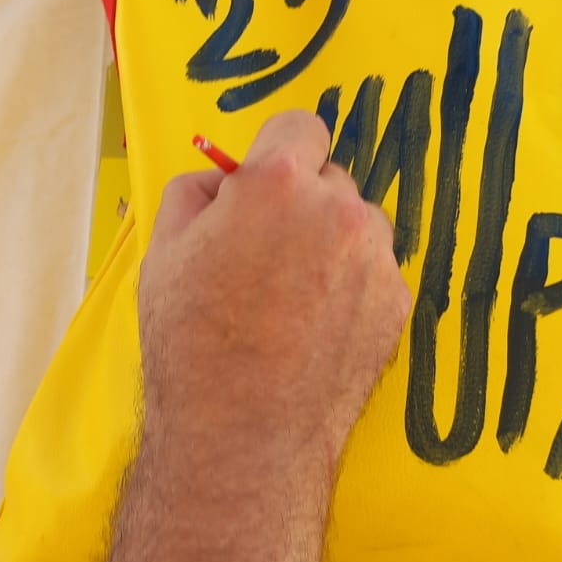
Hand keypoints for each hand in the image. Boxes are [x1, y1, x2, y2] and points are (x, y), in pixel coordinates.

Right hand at [138, 111, 411, 490]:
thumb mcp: (163, 252)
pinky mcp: (397, 305)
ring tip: (291, 302)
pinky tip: (315, 331)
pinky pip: (376, 275)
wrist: (243, 435)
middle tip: (266, 255)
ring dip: (333, 246)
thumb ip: (195, 192)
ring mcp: (376, 259)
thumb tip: (222, 179)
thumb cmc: (192, 345)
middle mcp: (339, 211)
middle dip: (303, 204)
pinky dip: (352, 291)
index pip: (301, 126)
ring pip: (359, 228)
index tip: (265, 182)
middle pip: (331, 180)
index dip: (278, 151)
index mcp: (278, 183)